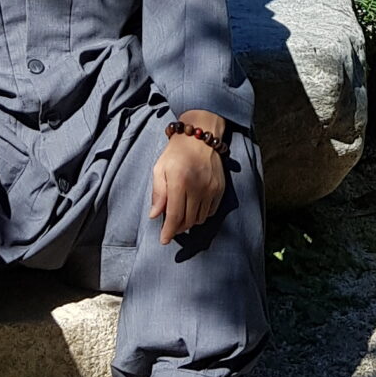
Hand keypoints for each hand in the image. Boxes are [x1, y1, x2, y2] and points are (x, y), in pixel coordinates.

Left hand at [149, 116, 226, 245]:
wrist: (200, 136)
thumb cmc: (176, 152)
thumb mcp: (159, 168)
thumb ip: (158, 192)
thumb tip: (154, 215)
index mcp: (179, 181)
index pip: (174, 215)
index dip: (168, 231)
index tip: (163, 240)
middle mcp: (197, 186)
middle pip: (187, 220)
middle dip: (177, 228)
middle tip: (170, 226)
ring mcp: (211, 188)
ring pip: (199, 219)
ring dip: (189, 222)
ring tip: (181, 216)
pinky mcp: (220, 189)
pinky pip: (210, 212)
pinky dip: (201, 215)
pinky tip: (194, 207)